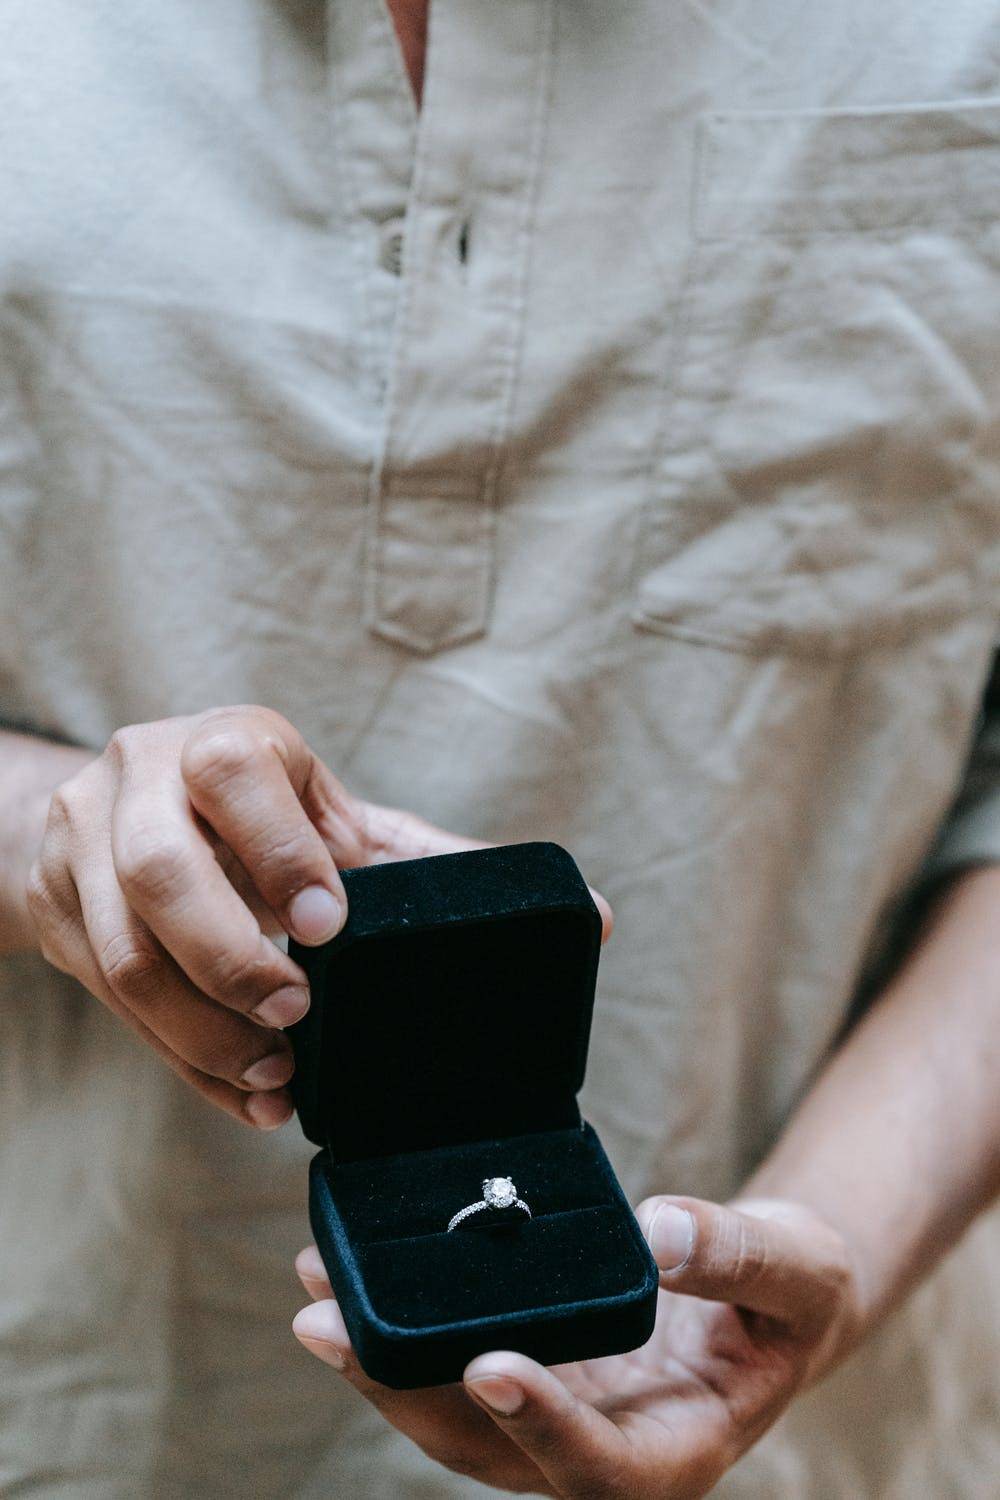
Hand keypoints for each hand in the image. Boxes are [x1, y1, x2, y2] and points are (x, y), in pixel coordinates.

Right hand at [24, 705, 551, 1127]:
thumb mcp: (339, 819)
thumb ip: (436, 865)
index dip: (280, 851)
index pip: (232, 774)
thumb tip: (590, 916)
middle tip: (296, 1016)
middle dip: (229, 955)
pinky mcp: (60, 910)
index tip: (330, 927)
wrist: (124, 810)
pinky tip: (242, 1093)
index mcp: (222, 743)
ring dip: (201, 1030)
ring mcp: (82, 844)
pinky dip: (180, 1059)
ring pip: (123, 952)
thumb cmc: (261, 815)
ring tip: (274, 1077)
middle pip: (158, 869)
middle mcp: (139, 778)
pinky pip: (109, 1001)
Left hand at [292, 1196, 860, 1497]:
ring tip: (317, 1293)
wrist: (768, 1295)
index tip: (489, 1367)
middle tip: (329, 1325)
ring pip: (456, 1415)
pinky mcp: (537, 1371)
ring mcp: (561, 1415)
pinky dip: (404, 1329)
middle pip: (492, 1448)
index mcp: (677, 1449)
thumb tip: (662, 1232)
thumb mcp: (798, 1267)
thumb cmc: (793, 1292)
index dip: (544, 1425)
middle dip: (407, 1393)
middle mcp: (604, 1450)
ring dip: (382, 1363)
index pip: (600, 1467)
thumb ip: (738, 1255)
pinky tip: (350, 1280)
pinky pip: (458, 1362)